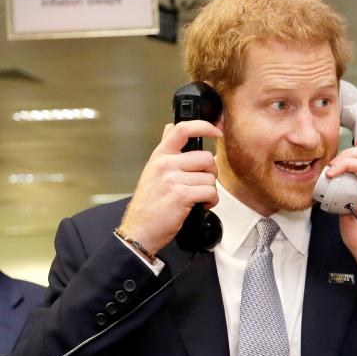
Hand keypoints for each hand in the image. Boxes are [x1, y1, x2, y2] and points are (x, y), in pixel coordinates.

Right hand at [119, 121, 221, 256]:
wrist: (140, 229)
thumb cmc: (149, 204)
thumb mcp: (152, 171)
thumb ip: (166, 150)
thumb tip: (171, 127)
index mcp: (159, 155)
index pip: (181, 129)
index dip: (203, 126)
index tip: (216, 130)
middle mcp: (165, 164)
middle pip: (206, 157)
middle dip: (210, 173)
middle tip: (201, 184)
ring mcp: (173, 178)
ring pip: (210, 178)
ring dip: (209, 191)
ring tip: (197, 198)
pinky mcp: (181, 194)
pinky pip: (210, 192)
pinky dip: (211, 201)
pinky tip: (200, 205)